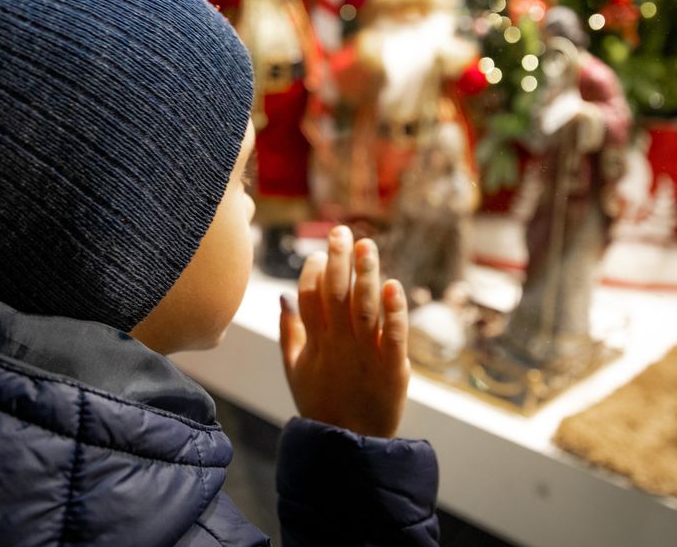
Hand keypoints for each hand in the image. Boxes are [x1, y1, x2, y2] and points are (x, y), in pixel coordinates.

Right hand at [279, 226, 410, 438]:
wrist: (349, 445)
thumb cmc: (321, 403)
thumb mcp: (296, 368)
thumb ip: (289, 331)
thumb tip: (283, 296)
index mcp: (314, 343)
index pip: (308, 296)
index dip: (312, 270)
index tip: (319, 252)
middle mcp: (338, 344)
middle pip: (335, 294)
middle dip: (338, 260)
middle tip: (342, 231)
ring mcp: (365, 355)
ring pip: (364, 308)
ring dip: (366, 275)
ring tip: (367, 245)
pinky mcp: (392, 368)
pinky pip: (393, 335)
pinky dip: (394, 312)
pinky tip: (393, 286)